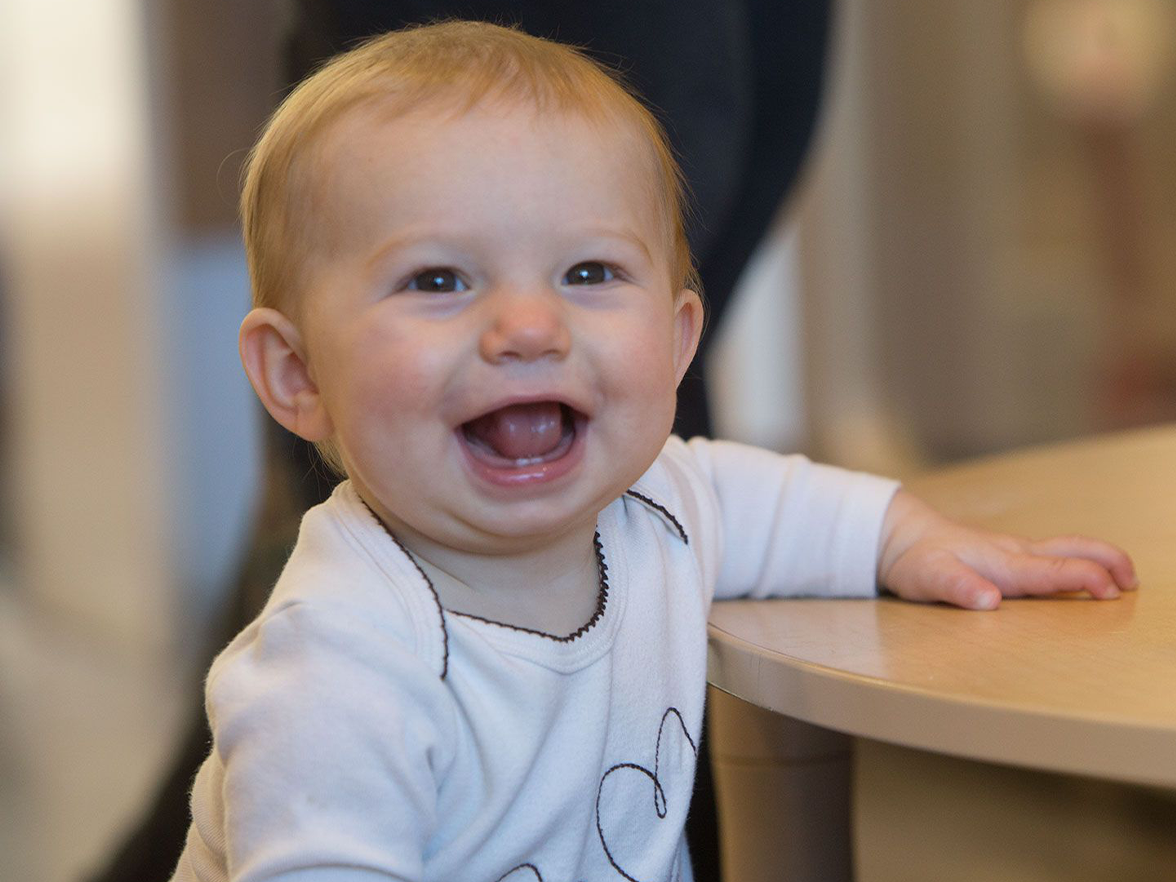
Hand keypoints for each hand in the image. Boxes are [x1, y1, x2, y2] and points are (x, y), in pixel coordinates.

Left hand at [877, 490, 1137, 609]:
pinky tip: (1081, 576)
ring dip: (1097, 559)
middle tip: (1132, 583)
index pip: (1052, 570)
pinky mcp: (1006, 554)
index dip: (1085, 579)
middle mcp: (1013, 553)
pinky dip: (1078, 561)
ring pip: (1063, 548)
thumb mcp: (927, 578)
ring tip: (1123, 578)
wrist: (899, 535)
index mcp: (1001, 563)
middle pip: (1070, 549)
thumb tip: (991, 601)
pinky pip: (1051, 554)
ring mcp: (1011, 551)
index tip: (1111, 592)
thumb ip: (957, 588)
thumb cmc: (914, 560)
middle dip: (1107, 561)